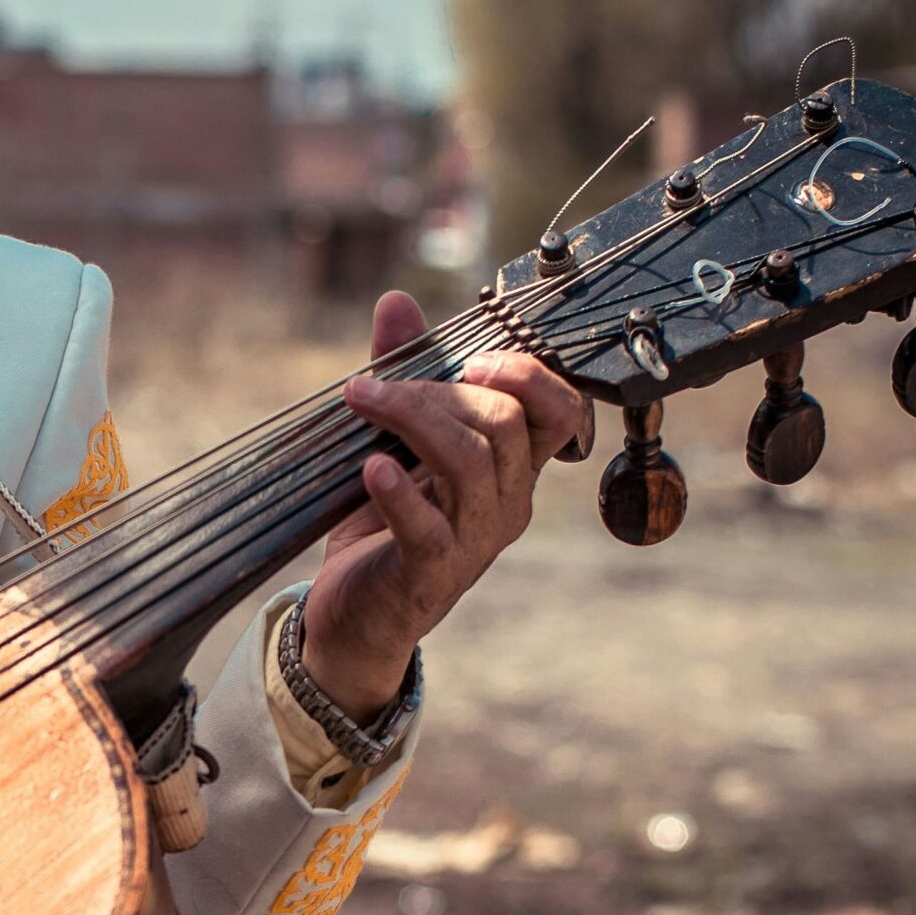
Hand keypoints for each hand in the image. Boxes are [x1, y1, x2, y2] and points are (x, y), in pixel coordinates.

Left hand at [303, 291, 590, 719]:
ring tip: (361, 402)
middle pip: (504, 424)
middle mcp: (505, 503)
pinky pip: (427, 528)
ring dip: (412, 419)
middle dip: (437, 389)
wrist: (354, 613)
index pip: (561, 411)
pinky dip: (398, 493)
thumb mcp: (395, 437)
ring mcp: (472, 541)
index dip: (529, 374)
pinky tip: (371, 469)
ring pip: (470, 463)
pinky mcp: (427, 573)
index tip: (474, 357)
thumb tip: (397, 301)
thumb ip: (403, 371)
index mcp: (511, 467)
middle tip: (373, 387)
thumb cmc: (382, 519)